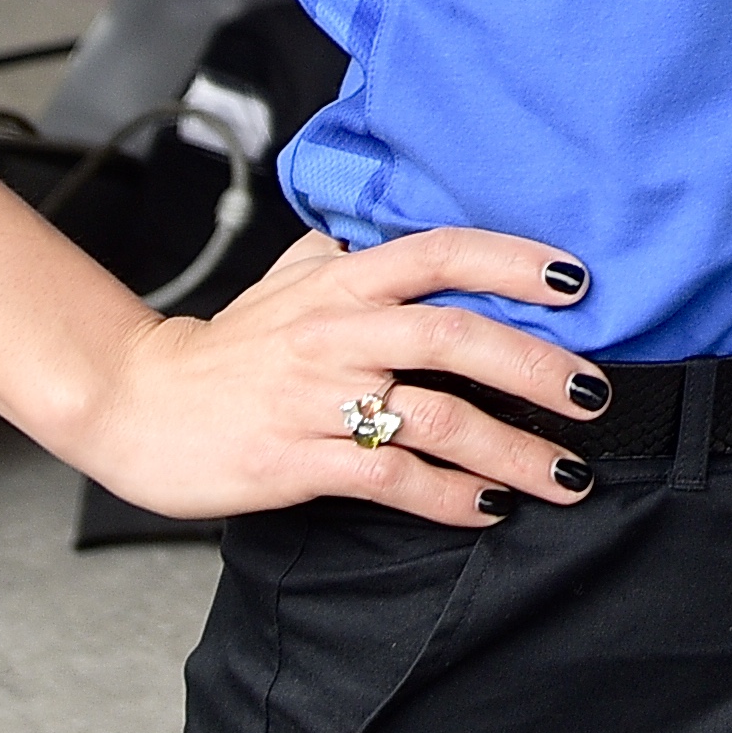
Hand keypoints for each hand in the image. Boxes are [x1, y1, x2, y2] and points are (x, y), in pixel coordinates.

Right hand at [54, 227, 613, 525]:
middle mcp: (335, 332)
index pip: (438, 253)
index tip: (577, 280)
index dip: (511, 262)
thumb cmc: (224, 347)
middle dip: (535, 367)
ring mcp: (315, 398)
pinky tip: (488, 507)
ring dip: (512, 449)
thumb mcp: (284, 281)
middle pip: (453, 338)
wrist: (137, 404)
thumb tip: (391, 225)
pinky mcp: (297, 460)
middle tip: (594, 395)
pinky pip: (391, 478)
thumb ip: (346, 256)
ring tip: (567, 471)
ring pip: (436, 418)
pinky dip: (449, 496)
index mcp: (340, 282)